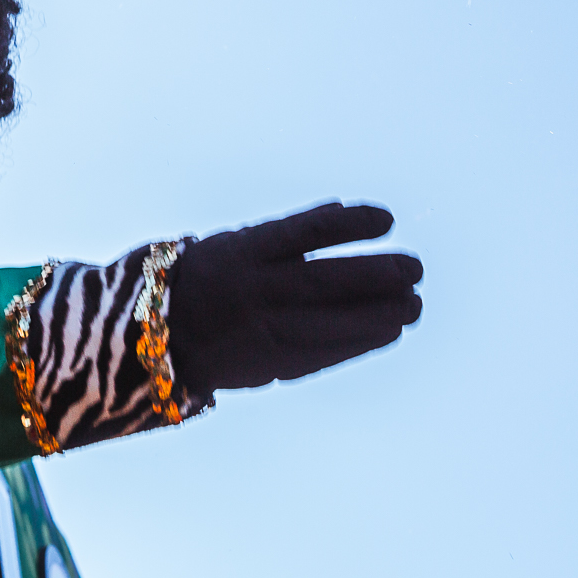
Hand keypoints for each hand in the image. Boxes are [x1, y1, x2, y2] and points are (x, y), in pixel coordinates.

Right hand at [168, 203, 421, 392]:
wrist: (161, 333)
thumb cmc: (212, 279)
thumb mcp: (238, 245)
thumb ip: (288, 235)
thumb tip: (346, 213)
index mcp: (244, 250)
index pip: (309, 231)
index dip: (353, 224)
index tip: (388, 219)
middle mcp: (253, 289)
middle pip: (328, 280)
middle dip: (379, 274)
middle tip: (416, 269)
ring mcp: (262, 329)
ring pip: (332, 321)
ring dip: (381, 313)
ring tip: (414, 305)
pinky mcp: (271, 364)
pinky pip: (325, 352)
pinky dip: (362, 341)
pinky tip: (389, 331)